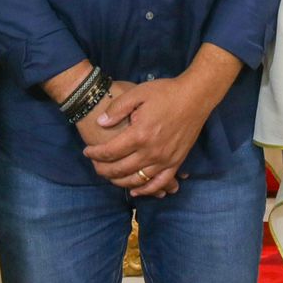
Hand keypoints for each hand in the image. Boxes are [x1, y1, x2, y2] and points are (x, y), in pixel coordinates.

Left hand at [84, 76, 215, 197]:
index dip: (94, 154)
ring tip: (109, 175)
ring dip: (119, 181)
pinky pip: (158, 184)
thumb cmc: (165, 92)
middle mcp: (151, 152)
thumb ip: (117, 109)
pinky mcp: (176, 163)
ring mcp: (165, 160)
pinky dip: (145, 190)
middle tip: (94, 164)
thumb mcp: (137, 93)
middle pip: (120, 170)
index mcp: (139, 134)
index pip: (110, 152)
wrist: (195, 97)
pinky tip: (135, 190)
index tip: (87, 151)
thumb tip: (100, 123)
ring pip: (136, 180)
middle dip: (102, 169)